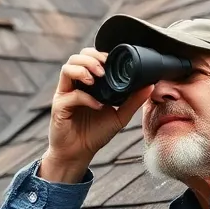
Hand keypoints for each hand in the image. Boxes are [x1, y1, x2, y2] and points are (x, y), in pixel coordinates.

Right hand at [39, 48, 152, 183]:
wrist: (79, 154)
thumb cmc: (95, 134)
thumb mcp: (119, 116)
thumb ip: (133, 101)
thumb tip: (150, 85)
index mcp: (87, 83)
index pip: (89, 57)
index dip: (100, 54)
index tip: (113, 62)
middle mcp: (74, 85)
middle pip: (76, 57)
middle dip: (92, 58)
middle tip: (104, 69)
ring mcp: (65, 94)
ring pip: (67, 68)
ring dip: (84, 69)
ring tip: (97, 79)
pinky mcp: (59, 106)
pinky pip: (71, 95)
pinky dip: (86, 97)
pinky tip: (98, 105)